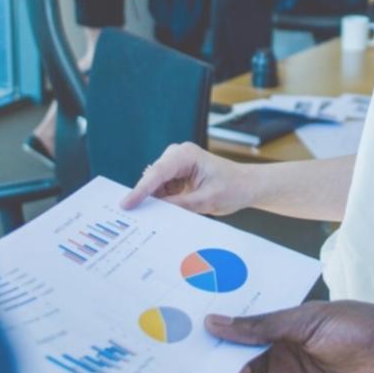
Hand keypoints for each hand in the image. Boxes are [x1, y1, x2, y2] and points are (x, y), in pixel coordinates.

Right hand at [121, 141, 258, 215]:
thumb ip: (178, 205)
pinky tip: (164, 212)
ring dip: (155, 200)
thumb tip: (154, 210)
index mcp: (186, 155)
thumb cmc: (234, 188)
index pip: (157, 173)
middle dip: (145, 196)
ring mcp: (177, 164)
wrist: (248, 185)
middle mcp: (178, 155)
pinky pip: (163, 189)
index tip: (126, 204)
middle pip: (153, 178)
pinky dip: (163, 201)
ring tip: (152, 217)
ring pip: (156, 185)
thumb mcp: (205, 201)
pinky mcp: (178, 174)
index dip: (140, 190)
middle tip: (134, 216)